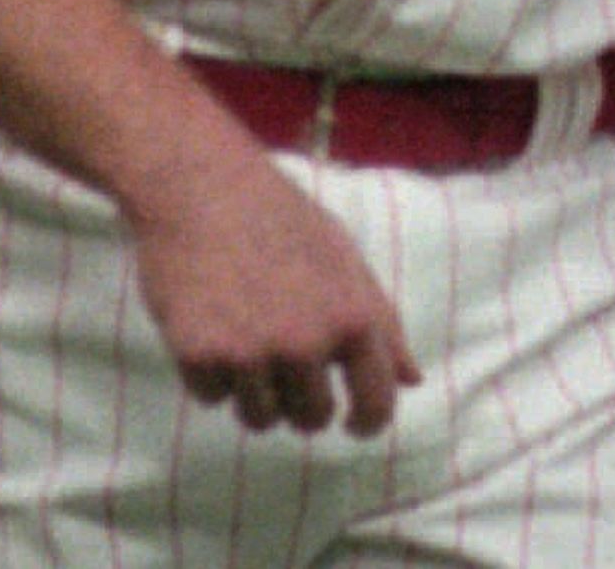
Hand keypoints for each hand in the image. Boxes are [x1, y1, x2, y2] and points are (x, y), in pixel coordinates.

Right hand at [125, 127, 422, 437]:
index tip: (353, 425)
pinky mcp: (201, 355)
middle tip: (281, 353)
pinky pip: (211, 398)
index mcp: (353, 316)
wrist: (205, 189)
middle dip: (299, 400)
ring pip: (259, 418)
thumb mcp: (346, 260)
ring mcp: (252, 352)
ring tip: (245, 333)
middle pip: (311, 419)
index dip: (368, 422)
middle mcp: (306, 342)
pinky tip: (210, 323)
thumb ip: (382, 323)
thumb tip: (413, 380)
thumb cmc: (283, 220)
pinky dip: (210, 373)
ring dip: (252, 391)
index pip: (376, 400)